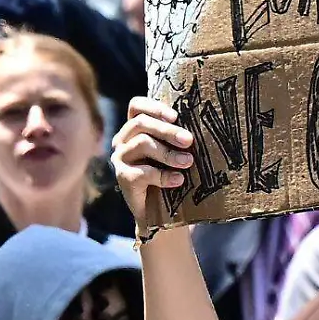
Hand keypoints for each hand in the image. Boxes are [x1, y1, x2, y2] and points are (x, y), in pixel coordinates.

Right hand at [110, 96, 196, 218]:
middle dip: (168, 130)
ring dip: (168, 153)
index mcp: (135, 129)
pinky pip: (142, 172)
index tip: (176, 116)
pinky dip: (163, 176)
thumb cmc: (169, 176)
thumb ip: (177, 139)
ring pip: (142, 143)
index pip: (137, 106)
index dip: (154, 107)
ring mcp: (120, 158)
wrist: (157, 213)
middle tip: (189, 140)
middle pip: (141, 123)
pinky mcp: (122, 177)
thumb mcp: (173, 153)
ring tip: (187, 162)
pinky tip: (178, 180)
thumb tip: (198, 129)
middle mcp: (123, 140)